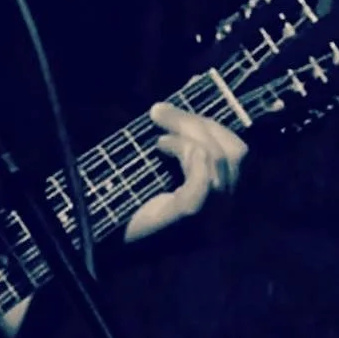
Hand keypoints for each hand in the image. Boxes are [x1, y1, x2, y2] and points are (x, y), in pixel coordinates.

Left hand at [124, 101, 247, 244]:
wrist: (102, 240)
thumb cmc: (127, 204)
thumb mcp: (157, 167)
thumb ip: (176, 142)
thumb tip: (180, 98)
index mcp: (220, 194)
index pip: (236, 151)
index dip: (213, 123)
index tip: (181, 102)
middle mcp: (224, 207)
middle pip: (233, 152)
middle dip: (196, 123)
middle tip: (158, 112)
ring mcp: (210, 216)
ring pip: (217, 160)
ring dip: (185, 137)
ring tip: (157, 141)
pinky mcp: (188, 218)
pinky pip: (202, 184)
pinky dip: (188, 159)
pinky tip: (162, 147)